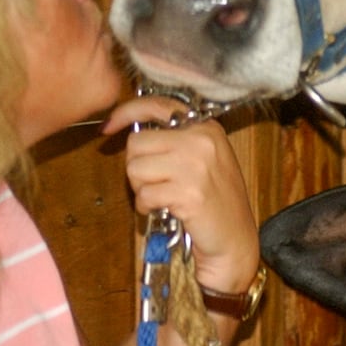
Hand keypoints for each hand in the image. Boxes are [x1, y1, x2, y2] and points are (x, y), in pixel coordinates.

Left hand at [101, 96, 258, 296]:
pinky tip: (164, 210)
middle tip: (154, 182)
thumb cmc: (216, 202)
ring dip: (140, 188)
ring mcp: (195, 166)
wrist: (236, 240)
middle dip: (137, 166)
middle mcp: (201, 140)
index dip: (126, 112)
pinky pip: (144, 195)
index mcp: (205, 126)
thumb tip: (132, 130)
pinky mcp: (187, 193)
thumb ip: (175, 140)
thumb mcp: (205, 158)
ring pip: (135, 168)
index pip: (156, 105)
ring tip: (162, 197)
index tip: (109, 126)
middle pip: (137, 142)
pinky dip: (146, 206)